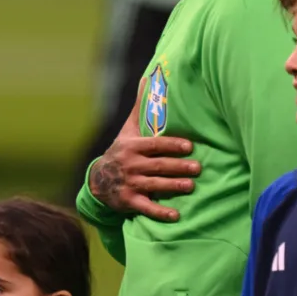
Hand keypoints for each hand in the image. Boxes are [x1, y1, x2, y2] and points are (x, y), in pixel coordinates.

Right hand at [89, 77, 199, 221]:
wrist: (98, 181)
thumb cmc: (121, 153)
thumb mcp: (127, 132)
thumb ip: (139, 109)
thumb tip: (147, 79)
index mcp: (132, 147)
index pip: (154, 145)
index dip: (171, 145)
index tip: (189, 146)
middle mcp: (131, 165)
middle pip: (157, 165)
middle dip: (178, 167)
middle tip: (198, 168)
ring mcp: (129, 184)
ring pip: (154, 185)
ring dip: (173, 186)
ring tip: (191, 186)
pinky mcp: (129, 201)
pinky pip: (146, 207)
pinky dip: (160, 212)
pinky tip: (176, 216)